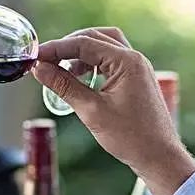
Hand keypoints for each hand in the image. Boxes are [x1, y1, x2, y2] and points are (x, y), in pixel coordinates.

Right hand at [32, 27, 194, 194]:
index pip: (84, 43)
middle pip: (95, 38)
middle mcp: (135, 59)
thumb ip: (64, 85)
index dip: (56, 48)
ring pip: (104, 47)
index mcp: (127, 62)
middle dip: (69, 47)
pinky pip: (111, 61)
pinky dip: (93, 65)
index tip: (35, 57)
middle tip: (46, 61)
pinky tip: (81, 80)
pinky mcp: (136, 79)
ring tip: (62, 71)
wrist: (159, 157)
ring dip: (81, 55)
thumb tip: (40, 69)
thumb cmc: (131, 137)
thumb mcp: (91, 110)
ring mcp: (137, 68)